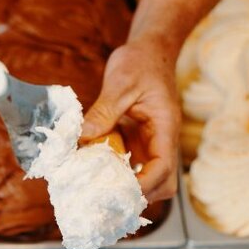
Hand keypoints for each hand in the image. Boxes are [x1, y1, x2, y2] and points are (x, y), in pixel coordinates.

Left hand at [82, 38, 181, 202]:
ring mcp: (150, 144)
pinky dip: (115, 174)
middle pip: (163, 183)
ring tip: (97, 188)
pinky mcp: (137, 143)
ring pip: (148, 179)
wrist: (149, 51)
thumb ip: (103, 110)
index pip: (164, 167)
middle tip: (106, 197)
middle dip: (139, 195)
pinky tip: (92, 171)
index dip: (144, 184)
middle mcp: (161, 141)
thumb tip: (83, 135)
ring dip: (127, 188)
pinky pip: (130, 166)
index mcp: (165, 127)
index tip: (119, 191)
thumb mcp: (120, 82)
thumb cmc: (141, 62)